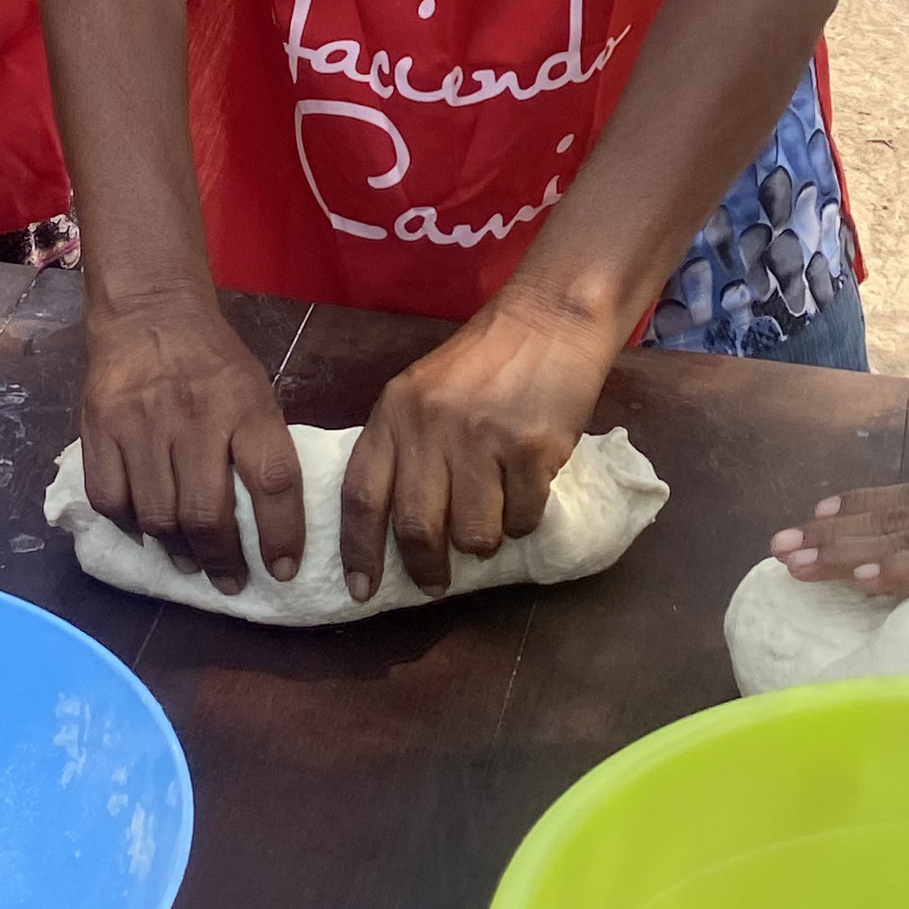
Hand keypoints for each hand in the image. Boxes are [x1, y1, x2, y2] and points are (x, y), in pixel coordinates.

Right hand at [77, 288, 303, 595]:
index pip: (272, 479)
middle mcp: (193, 414)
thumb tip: (269, 526)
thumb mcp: (254, 390)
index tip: (283, 569)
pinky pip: (111, 499)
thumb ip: (260, 447)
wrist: (148, 311)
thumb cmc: (212, 361)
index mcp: (244, 403)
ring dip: (177, 551)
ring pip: (158, 515)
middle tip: (229, 580)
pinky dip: (129, 527)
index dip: (281, 533)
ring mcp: (140, 421)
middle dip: (222, 560)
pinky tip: (144, 531)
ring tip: (189, 560)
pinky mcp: (98, 426)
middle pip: (206, 512)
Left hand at [343, 291, 618, 601]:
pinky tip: (527, 491)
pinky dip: (524, 520)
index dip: (357, 550)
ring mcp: (482, 438)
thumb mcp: (424, 391)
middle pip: (417, 526)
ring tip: (494, 520)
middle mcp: (430, 426)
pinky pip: (522, 518)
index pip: (362, 493)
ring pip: (473, 535)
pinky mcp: (531, 449)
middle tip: (434, 584)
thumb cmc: (485, 360)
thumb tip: (398, 530)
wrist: (550, 318)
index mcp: (395, 411)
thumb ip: (406, 446)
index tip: (360, 591)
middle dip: (425, 569)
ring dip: (484, 543)